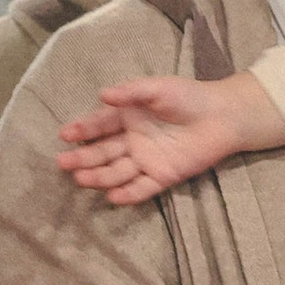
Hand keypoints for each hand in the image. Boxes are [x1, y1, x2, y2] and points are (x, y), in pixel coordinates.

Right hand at [56, 71, 284, 204]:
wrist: (222, 116)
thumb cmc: (188, 97)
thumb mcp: (158, 88)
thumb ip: (131, 92)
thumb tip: (102, 95)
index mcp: (128, 117)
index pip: (100, 125)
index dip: (82, 130)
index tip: (65, 135)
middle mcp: (132, 140)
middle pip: (103, 151)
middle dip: (83, 158)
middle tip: (63, 164)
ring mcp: (146, 160)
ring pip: (117, 171)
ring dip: (99, 176)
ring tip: (81, 180)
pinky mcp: (163, 176)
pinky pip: (142, 188)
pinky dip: (128, 194)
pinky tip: (112, 197)